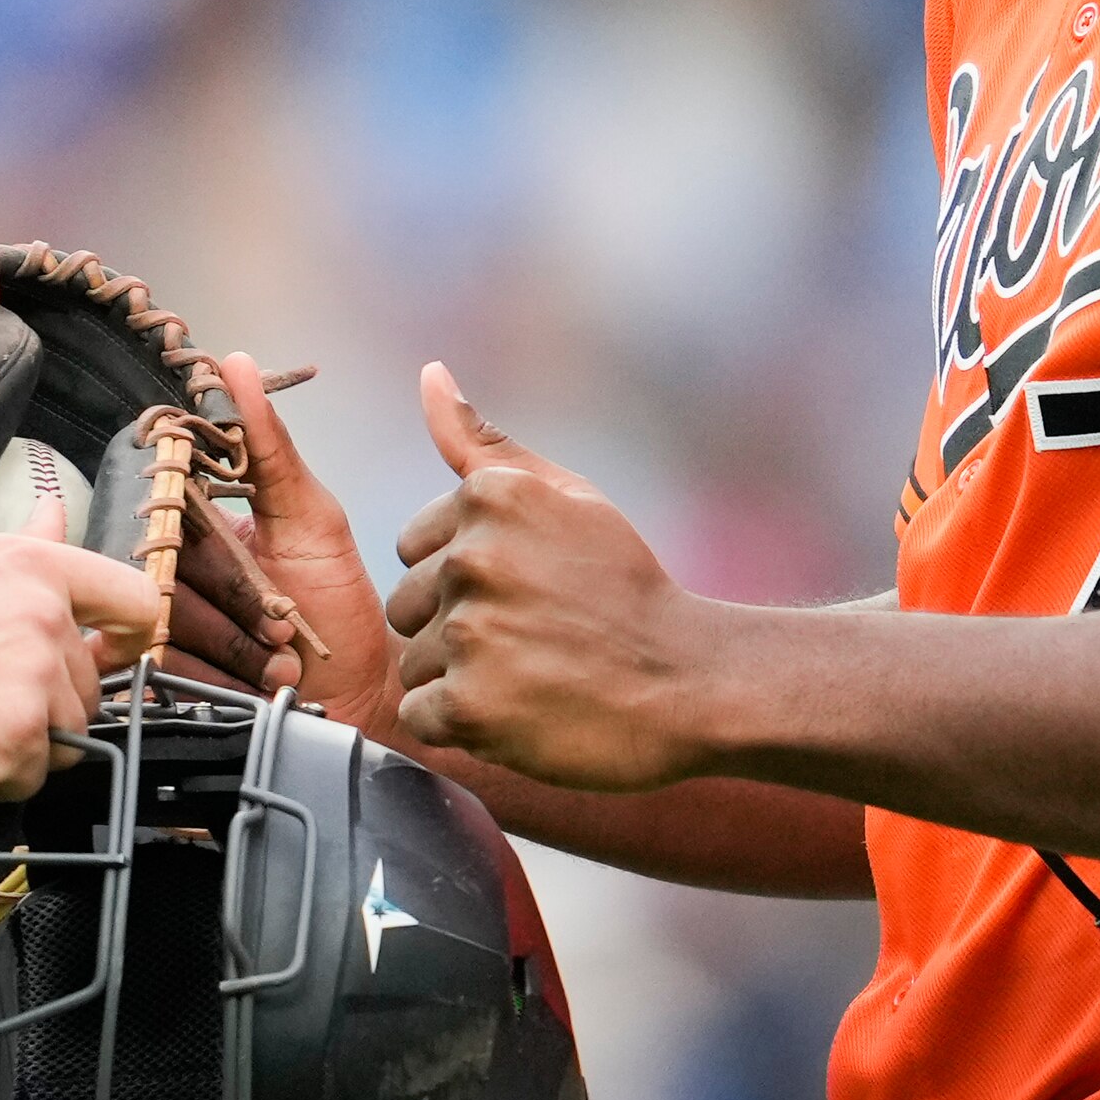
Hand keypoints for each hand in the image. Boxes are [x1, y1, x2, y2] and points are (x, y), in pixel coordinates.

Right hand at [0, 514, 163, 798]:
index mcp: (34, 568)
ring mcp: (34, 683)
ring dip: (27, 740)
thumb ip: (24, 546)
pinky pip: (35, 776)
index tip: (109, 650)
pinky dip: (1, 775)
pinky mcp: (17, 742)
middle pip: (90, 683)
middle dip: (47, 699)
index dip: (129, 634)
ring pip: (69, 734)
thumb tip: (55, 513)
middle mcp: (45, 620)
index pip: (132, 599)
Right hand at [197, 352, 396, 726]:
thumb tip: (235, 364)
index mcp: (199, 520)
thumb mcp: (311, 515)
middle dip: (237, 602)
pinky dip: (224, 681)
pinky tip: (263, 686)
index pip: (165, 504)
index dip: (202, 533)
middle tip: (285, 623)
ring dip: (236, 648)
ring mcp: (166, 622)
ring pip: (167, 623)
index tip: (244, 552)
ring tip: (283, 659)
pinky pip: (169, 669)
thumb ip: (270, 447)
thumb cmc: (339, 603)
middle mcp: (174, 566)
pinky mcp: (167, 675)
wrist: (360, 694)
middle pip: (168, 570)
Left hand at [383, 365, 712, 790]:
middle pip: (407, 607)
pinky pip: (422, 715)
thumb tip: (430, 374)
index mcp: (491, 497)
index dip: (465, 580)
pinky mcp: (470, 705)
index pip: (414, 548)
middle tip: (534, 639)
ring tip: (533, 676)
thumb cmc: (625, 589)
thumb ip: (485, 445)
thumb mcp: (567, 498)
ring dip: (461, 679)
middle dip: (457, 629)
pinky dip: (464, 725)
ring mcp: (472, 633)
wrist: (692, 685)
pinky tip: (520, 712)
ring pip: (414, 662)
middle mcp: (474, 557)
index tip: (527, 592)